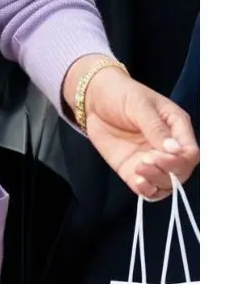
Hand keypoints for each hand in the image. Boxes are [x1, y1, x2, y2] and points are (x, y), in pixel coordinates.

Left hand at [83, 66, 198, 200]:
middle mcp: (167, 147)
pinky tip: (138, 182)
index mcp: (176, 127)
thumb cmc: (120, 93)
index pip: (190, 152)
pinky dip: (146, 190)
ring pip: (166, 183)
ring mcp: (151, 160)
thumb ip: (155, 127)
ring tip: (139, 169)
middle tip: (146, 161)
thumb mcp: (139, 104)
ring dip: (157, 182)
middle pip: (181, 171)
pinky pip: (147, 189)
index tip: (161, 156)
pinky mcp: (133, 169)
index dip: (180, 160)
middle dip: (167, 171)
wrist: (93, 97)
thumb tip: (175, 149)